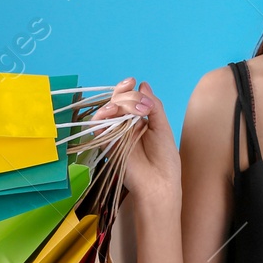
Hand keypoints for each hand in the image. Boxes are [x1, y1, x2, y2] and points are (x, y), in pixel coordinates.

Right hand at [88, 77, 180, 211]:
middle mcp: (127, 124)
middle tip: (128, 91)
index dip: (129, 89)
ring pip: (107, 112)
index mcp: (141, 119)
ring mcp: (116, 133)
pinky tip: (110, 113)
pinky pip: (97, 127)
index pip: (130, 99)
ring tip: (123, 108)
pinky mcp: (106, 143)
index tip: (132, 82)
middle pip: (117, 102)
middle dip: (121, 94)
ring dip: (112, 104)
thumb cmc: (164, 156)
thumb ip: (153, 105)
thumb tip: (143, 84)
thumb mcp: (162, 126)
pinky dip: (100, 118)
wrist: (158, 181)